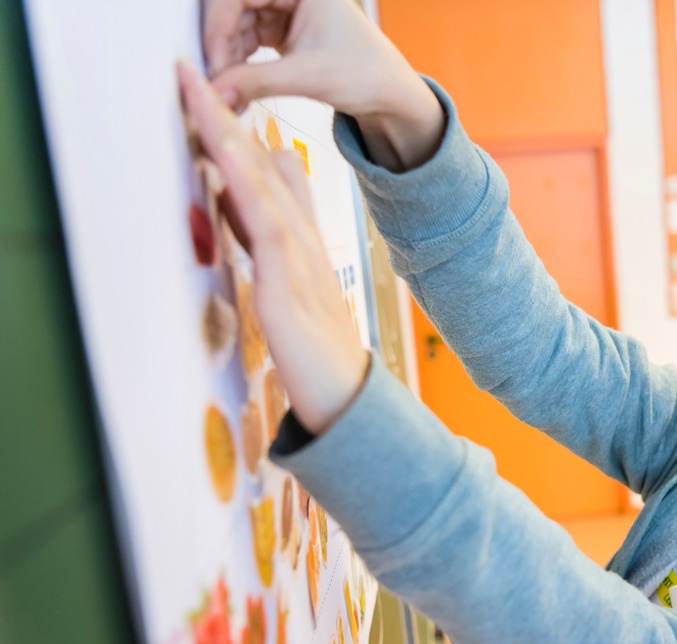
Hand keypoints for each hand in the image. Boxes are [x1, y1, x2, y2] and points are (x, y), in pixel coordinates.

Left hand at [179, 58, 368, 433]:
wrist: (348, 401)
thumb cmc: (319, 356)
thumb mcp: (294, 297)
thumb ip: (273, 257)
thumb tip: (244, 220)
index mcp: (302, 244)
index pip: (268, 178)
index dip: (238, 136)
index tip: (209, 98)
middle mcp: (303, 241)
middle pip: (262, 170)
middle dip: (227, 121)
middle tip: (194, 75)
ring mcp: (299, 260)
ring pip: (262, 186)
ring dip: (230, 139)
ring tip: (202, 96)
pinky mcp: (289, 287)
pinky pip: (267, 227)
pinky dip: (247, 186)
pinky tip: (227, 156)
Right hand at [202, 0, 444, 169]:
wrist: (388, 94)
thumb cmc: (366, 74)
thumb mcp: (310, 77)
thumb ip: (257, 81)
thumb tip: (214, 90)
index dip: (218, 27)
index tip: (212, 62)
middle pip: (234, 6)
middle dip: (222, 45)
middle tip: (214, 82)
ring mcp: (284, 6)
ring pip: (236, 25)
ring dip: (228, 58)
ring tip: (228, 92)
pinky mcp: (280, 28)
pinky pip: (246, 39)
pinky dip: (238, 64)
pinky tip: (237, 87)